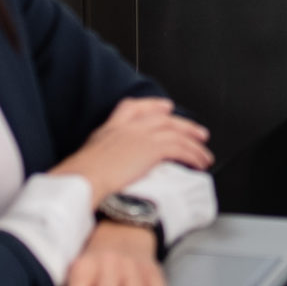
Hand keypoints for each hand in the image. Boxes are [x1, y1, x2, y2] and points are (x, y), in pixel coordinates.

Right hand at [54, 97, 212, 204]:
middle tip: (199, 133)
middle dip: (184, 126)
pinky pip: (180, 149)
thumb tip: (106, 168)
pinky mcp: (153, 149)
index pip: (132, 107)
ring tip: (205, 155)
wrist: (84, 180)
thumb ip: (102, 157)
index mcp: (111, 128)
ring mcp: (141, 136)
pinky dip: (193, 156)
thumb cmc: (81, 177)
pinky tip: (199, 163)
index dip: (152, 105)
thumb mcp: (87, 159)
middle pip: (163, 119)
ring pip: (176, 133)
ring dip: (194, 145)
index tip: (166, 107)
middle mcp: (128, 128)